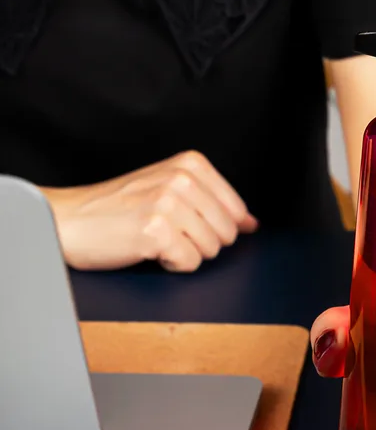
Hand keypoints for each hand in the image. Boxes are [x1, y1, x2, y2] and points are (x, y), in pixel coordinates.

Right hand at [43, 150, 257, 270]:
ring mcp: (169, 204)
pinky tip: (148, 248)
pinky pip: (189, 264)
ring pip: (211, 250)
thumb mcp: (168, 189)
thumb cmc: (116, 208)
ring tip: (155, 237)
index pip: (237, 210)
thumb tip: (252, 223)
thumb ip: (213, 202)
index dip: (216, 226)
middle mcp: (182, 179)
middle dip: (201, 241)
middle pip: (227, 233)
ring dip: (185, 252)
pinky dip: (171, 264)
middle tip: (167, 230)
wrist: (68, 220)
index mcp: (190, 164)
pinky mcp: (157, 231)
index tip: (189, 222)